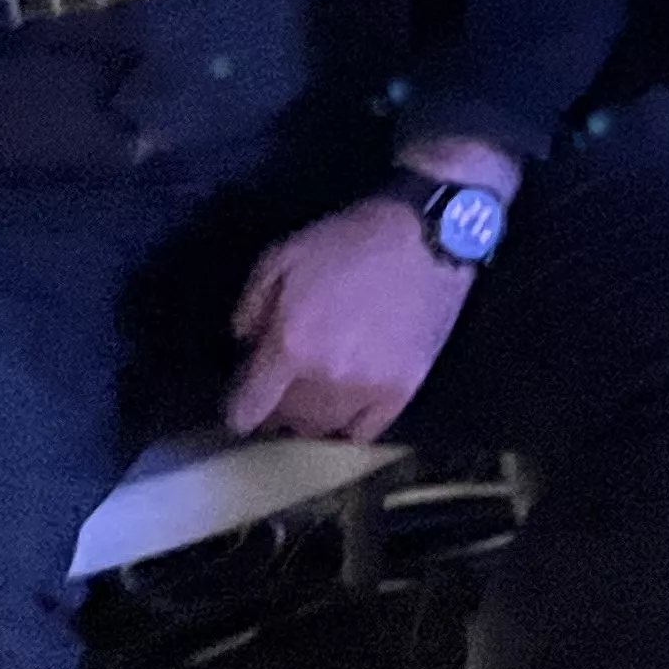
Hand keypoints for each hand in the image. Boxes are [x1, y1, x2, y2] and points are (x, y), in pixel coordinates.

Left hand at [224, 141, 512, 439]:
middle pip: (285, 422)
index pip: (246, 411)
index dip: (238, 408)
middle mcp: (326, 379)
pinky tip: (346, 406)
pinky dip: (348, 425)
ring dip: (311, 417)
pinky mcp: (403, 390)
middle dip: (276, 407)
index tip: (243, 395)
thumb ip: (250, 304)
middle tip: (282, 385)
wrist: (429, 236)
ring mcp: (368, 389)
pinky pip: (364, 433)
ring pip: (323, 429)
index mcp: (291, 347)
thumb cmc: (351, 241)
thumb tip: (244, 342)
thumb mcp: (282, 255)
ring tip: (314, 394)